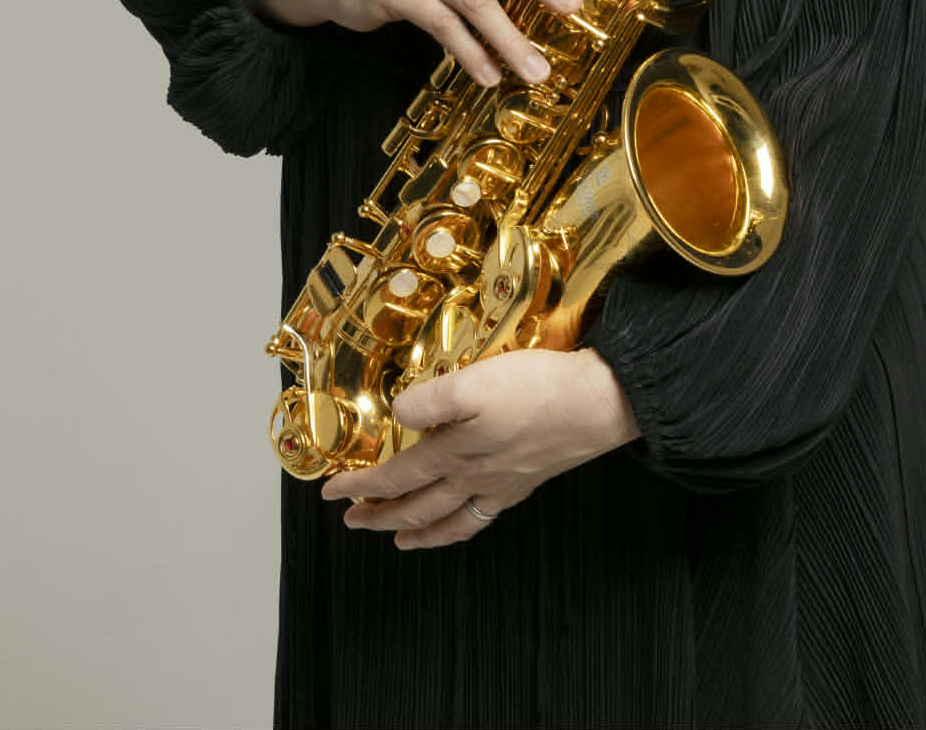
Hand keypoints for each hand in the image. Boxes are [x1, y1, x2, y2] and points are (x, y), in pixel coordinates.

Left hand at [319, 348, 640, 550]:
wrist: (595, 404)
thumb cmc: (536, 392)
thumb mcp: (472, 383)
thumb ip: (428, 401)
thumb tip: (397, 416)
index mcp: (453, 454)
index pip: (394, 477)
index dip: (358, 486)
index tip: (330, 492)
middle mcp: (473, 477)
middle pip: (415, 507)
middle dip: (378, 517)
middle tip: (352, 522)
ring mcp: (501, 484)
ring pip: (448, 521)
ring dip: (418, 533)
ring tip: (399, 541)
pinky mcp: (526, 480)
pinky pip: (481, 516)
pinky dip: (461, 526)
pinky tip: (465, 517)